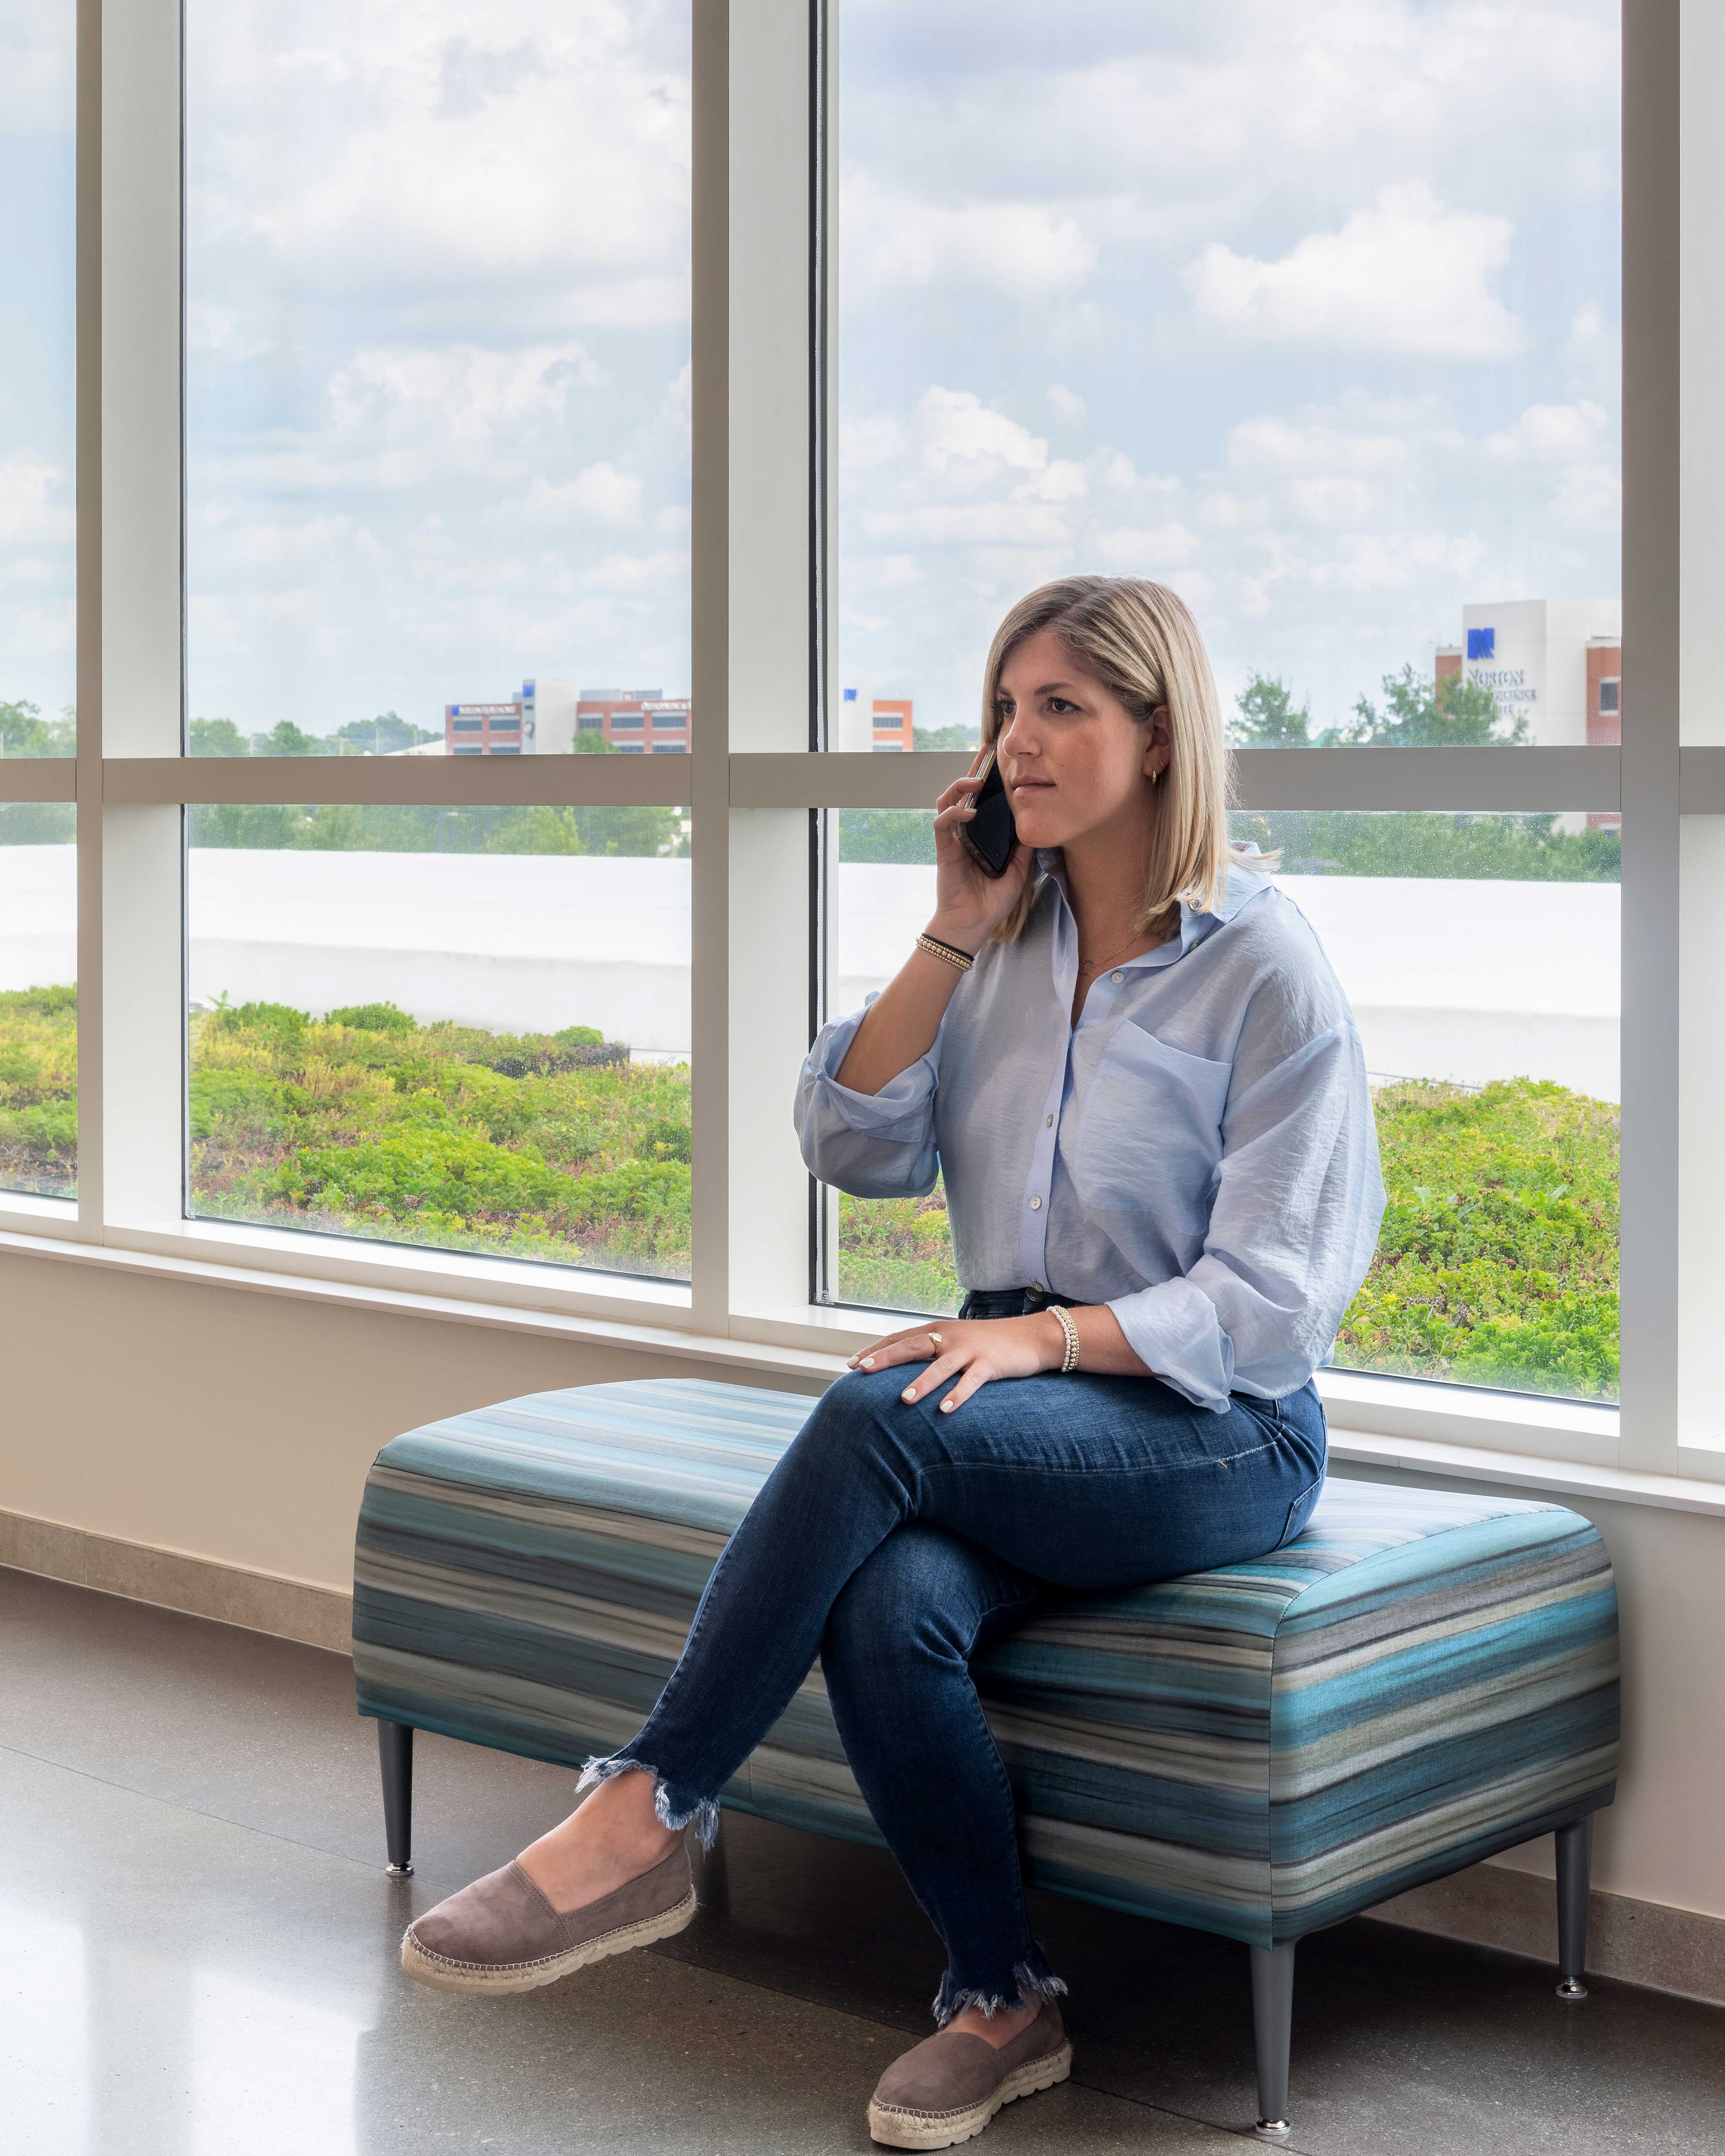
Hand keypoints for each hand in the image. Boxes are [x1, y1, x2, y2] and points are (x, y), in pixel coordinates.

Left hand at [845, 1313, 1065, 1412]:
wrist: (1033, 1336)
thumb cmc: (991, 1343)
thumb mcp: (958, 1342)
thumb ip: (933, 1351)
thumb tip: (904, 1368)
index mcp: (939, 1331)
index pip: (900, 1338)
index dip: (875, 1349)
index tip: (850, 1363)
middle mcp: (950, 1337)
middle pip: (912, 1345)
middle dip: (885, 1358)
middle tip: (861, 1371)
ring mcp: (970, 1349)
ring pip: (940, 1365)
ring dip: (922, 1382)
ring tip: (904, 1399)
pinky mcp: (990, 1363)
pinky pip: (972, 1381)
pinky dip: (958, 1395)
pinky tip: (946, 1410)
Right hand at [925, 765, 1034, 954]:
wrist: (972, 926)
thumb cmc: (991, 902)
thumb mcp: (1018, 872)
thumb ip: (1024, 849)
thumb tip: (1037, 825)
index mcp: (981, 836)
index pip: (982, 802)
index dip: (986, 780)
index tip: (996, 762)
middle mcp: (964, 834)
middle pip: (963, 794)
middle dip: (972, 772)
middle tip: (983, 753)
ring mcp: (952, 840)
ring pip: (947, 802)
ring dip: (959, 788)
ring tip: (975, 780)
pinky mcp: (944, 850)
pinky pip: (942, 824)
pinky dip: (953, 813)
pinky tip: (968, 810)